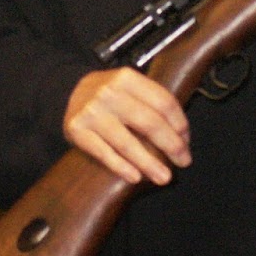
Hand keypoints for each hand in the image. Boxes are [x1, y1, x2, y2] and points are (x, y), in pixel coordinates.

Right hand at [64, 66, 191, 185]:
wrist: (68, 92)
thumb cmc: (109, 94)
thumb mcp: (130, 87)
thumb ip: (152, 103)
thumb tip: (181, 135)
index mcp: (127, 78)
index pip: (163, 102)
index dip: (179, 124)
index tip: (186, 141)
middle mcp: (109, 92)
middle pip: (149, 122)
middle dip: (171, 145)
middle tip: (183, 161)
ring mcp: (91, 112)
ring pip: (127, 142)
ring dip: (149, 163)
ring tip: (164, 177)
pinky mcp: (77, 130)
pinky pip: (104, 153)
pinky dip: (121, 167)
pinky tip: (135, 177)